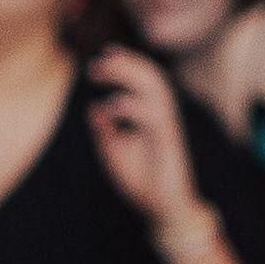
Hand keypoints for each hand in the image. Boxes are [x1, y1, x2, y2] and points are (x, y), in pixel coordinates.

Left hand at [80, 42, 204, 231]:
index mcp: (151, 115)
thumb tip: (94, 107)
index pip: (143, 79)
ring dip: (129, 75)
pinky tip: (112, 106)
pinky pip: (155, 117)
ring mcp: (167, 128)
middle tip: (97, 64)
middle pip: (150, 76)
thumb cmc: (142, 180)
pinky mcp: (169, 144)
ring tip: (104, 70)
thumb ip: (105, 130)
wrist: (163, 210)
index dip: (127, 62)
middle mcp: (162, 116)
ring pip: (156, 89)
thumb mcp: (115, 152)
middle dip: (125, 64)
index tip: (104, 54)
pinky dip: (133, 107)